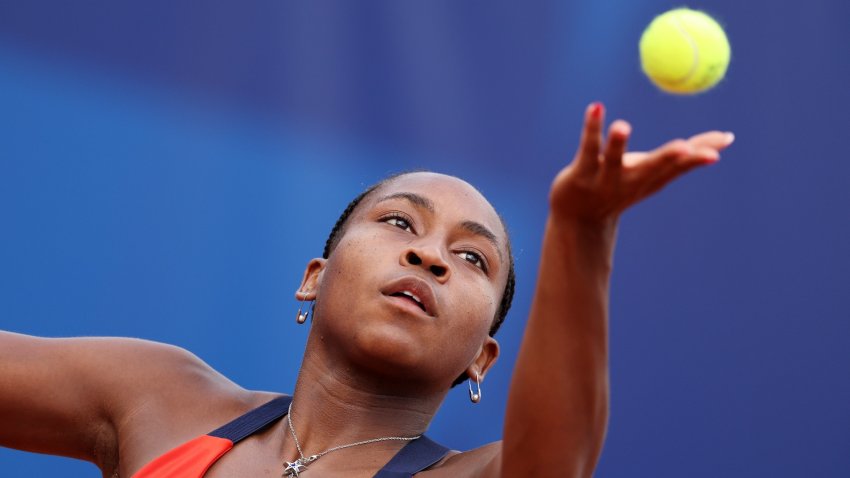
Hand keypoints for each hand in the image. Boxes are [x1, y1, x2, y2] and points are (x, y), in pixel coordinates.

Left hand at [550, 103, 734, 226]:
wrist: (579, 219)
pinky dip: (591, 127)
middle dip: (668, 158)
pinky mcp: (580, 173)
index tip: (724, 141)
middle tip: (684, 147)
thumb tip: (728, 139)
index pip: (680, 164)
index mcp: (653, 179)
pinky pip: (587, 147)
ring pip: (613, 159)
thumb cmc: (622, 188)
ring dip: (618, 142)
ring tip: (622, 125)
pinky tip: (595, 108)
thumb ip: (687, 157)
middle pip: (652, 168)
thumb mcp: (656, 174)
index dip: (700, 153)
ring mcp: (604, 179)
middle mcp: (632, 180)